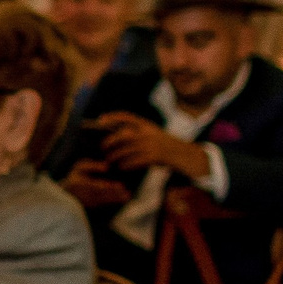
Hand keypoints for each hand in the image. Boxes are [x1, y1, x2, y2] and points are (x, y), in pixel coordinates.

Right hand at [61, 160, 129, 209]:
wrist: (67, 192)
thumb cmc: (75, 176)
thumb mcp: (80, 167)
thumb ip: (93, 166)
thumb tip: (107, 167)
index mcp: (80, 183)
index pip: (95, 186)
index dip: (108, 187)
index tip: (120, 186)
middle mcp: (84, 194)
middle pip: (102, 194)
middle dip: (115, 194)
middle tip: (126, 193)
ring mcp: (89, 201)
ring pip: (104, 200)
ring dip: (116, 199)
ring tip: (127, 196)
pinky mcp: (93, 205)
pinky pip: (105, 203)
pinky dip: (115, 201)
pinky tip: (124, 198)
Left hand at [93, 113, 209, 177]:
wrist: (183, 154)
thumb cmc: (162, 144)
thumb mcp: (151, 133)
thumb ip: (136, 132)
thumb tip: (112, 136)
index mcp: (147, 124)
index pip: (127, 116)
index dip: (112, 117)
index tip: (99, 120)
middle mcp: (148, 133)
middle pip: (123, 135)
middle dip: (110, 140)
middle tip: (102, 146)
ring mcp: (151, 145)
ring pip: (127, 150)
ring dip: (115, 156)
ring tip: (109, 159)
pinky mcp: (153, 157)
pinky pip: (134, 161)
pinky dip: (125, 164)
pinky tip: (121, 167)